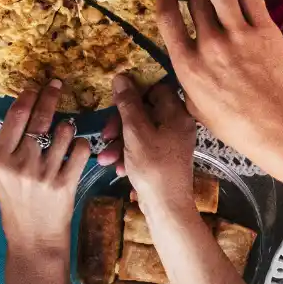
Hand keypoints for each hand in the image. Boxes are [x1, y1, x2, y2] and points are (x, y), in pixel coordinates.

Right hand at [0, 83, 91, 258]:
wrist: (33, 240)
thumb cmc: (17, 205)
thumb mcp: (1, 174)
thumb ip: (10, 145)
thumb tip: (26, 109)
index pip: (15, 116)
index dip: (28, 96)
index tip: (36, 87)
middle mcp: (19, 164)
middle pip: (39, 118)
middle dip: (50, 96)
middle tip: (57, 85)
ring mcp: (43, 175)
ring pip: (63, 131)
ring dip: (68, 126)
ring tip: (65, 131)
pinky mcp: (64, 184)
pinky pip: (80, 150)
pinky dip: (80, 144)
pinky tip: (75, 149)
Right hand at [97, 78, 196, 224]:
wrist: (166, 207)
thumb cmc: (153, 167)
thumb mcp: (135, 132)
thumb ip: (127, 103)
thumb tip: (121, 76)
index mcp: (176, 113)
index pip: (156, 88)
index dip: (135, 90)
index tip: (115, 99)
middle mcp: (177, 124)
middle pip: (145, 111)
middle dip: (120, 123)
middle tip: (105, 134)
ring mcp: (171, 142)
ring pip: (140, 131)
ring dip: (120, 142)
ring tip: (105, 158)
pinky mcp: (164, 157)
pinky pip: (144, 147)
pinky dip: (128, 154)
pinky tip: (117, 168)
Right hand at [156, 0, 282, 158]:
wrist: (271, 124)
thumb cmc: (231, 121)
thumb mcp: (193, 105)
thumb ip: (185, 78)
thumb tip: (183, 60)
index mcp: (188, 64)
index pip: (167, 18)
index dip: (166, 1)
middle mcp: (210, 45)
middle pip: (196, 0)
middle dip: (199, 1)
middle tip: (208, 9)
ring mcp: (238, 36)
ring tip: (228, 5)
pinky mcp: (265, 31)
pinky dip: (248, 1)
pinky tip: (249, 12)